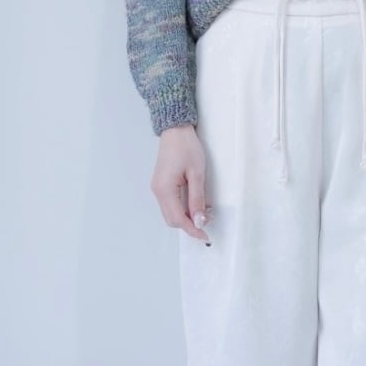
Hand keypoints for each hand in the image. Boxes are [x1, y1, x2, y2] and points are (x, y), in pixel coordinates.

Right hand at [150, 124, 212, 242]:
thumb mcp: (197, 174)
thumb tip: (199, 220)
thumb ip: (197, 199)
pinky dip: (183, 209)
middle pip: (172, 220)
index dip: (192, 230)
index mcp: (165, 189)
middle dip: (190, 224)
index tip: (204, 235)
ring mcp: (158, 188)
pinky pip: (171, 204)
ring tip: (204, 210)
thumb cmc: (185, 146)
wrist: (175, 130)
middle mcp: (158, 191)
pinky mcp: (161, 185)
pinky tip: (195, 203)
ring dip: (187, 217)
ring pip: (171, 213)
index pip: (178, 219)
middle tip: (207, 220)